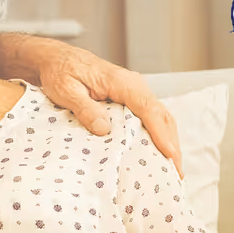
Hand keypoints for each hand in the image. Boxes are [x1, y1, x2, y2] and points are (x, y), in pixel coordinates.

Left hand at [33, 41, 182, 175]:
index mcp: (120, 82)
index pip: (148, 108)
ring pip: (160, 117)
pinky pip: (150, 117)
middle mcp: (133, 85)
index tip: (169, 154)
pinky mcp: (131, 98)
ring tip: (172, 168)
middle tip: (176, 172)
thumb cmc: (60, 72)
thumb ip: (86, 109)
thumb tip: (105, 129)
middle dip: (172, 144)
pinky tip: (158, 153)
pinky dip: (158, 135)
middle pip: (162, 115)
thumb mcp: (66, 90)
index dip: (161, 133)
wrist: (57, 60)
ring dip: (168, 141)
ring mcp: (135, 91)